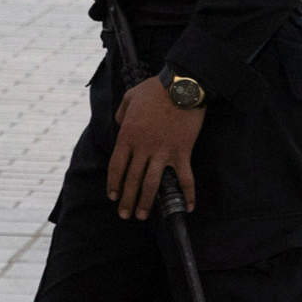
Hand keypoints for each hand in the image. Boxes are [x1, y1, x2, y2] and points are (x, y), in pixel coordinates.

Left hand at [105, 72, 202, 218]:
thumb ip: (120, 112)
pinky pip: (185, 178)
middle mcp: (143, 147)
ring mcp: (163, 152)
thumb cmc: (156, 89)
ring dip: (146, 202)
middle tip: (124, 215)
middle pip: (132, 179)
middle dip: (127, 200)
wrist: (183, 85)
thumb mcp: (130, 96)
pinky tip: (188, 207)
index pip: (116, 166)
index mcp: (128, 135)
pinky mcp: (182, 152)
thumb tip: (118, 124)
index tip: (113, 197)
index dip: (114, 184)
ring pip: (152, 184)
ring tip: (142, 215)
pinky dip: (188, 194)